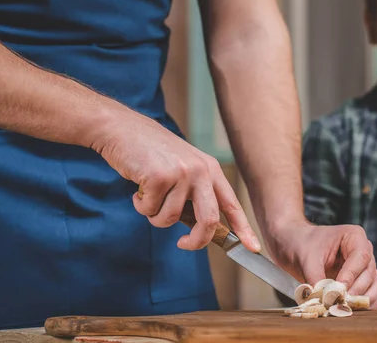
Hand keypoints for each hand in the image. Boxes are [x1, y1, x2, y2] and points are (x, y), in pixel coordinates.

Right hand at [91, 110, 260, 252]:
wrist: (123, 129)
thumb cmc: (152, 154)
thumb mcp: (183, 168)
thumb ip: (195, 194)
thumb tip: (203, 231)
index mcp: (211, 169)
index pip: (231, 204)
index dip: (243, 229)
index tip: (253, 248)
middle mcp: (200, 170)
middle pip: (208, 220)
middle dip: (196, 241)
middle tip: (183, 244)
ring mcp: (181, 173)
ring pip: (170, 219)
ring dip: (155, 216)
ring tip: (148, 195)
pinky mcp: (159, 177)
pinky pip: (149, 210)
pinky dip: (140, 205)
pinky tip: (138, 186)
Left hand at [265, 220, 376, 308]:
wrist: (293, 245)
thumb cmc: (301, 244)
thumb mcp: (306, 259)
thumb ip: (317, 279)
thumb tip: (325, 301)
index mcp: (354, 236)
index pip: (361, 256)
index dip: (352, 275)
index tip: (339, 289)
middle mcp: (363, 250)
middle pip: (370, 273)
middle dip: (356, 290)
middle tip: (340, 303)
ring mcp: (363, 267)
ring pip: (375, 284)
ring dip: (364, 299)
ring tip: (345, 307)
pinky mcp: (359, 282)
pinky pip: (372, 294)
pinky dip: (365, 304)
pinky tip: (351, 309)